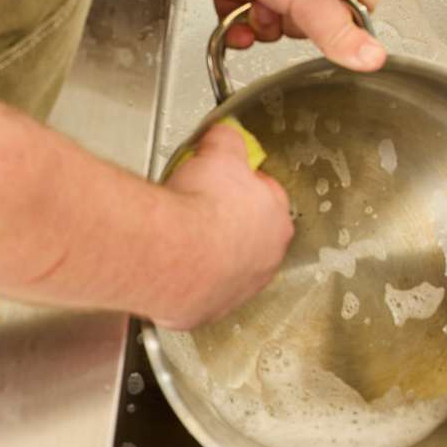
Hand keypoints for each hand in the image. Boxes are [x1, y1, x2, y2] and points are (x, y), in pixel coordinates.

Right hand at [156, 123, 292, 328]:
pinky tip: (173, 268)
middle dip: (228, 224)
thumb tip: (224, 135)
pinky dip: (189, 283)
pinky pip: (201, 293)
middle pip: (250, 236)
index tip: (223, 184)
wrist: (171, 253)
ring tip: (184, 241)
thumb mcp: (219, 153)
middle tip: (201, 212)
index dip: (242, 187)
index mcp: (276, 219)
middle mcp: (264, 260)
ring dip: (210, 256)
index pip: (267, 198)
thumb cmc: (199, 209)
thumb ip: (226, 142)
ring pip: (228, 269)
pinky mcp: (209, 310)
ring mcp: (238, 289)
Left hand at [192, 0, 384, 70]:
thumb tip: (373, 59)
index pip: (357, 10)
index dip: (346, 30)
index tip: (330, 38)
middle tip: (288, 11)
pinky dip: (236, 28)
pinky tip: (236, 26)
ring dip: (263, 26)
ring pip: (274, 25)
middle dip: (293, 26)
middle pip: (310, 25)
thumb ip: (340, 34)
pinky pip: (241, 20)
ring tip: (258, 6)